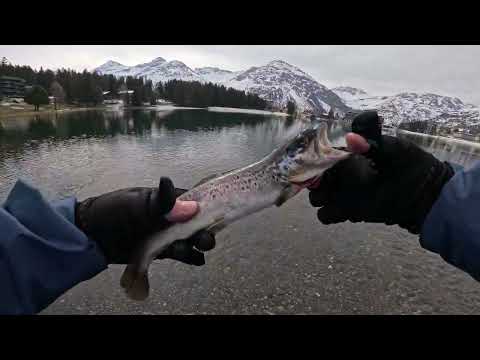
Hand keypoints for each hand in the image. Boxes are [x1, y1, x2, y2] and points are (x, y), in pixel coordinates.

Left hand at [75, 177, 214, 264]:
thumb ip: (162, 205)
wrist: (89, 236)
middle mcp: (169, 216)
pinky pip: (179, 253)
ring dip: (195, 244)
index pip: (193, 199)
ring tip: (192, 250)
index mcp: (166, 200)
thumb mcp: (135, 204)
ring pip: (188, 239)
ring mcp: (165, 234)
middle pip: (194, 222)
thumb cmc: (112, 212)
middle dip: (203, 230)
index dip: (206, 206)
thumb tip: (189, 203)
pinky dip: (190, 257)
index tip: (218, 213)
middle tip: (205, 239)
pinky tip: (198, 260)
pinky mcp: (159, 251)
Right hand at [308, 111, 454, 233]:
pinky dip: (330, 213)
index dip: (315, 159)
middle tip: (328, 184)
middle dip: (314, 181)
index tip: (317, 164)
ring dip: (321, 198)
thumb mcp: (395, 151)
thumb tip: (350, 137)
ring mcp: (343, 194)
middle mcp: (342, 174)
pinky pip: (326, 215)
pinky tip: (348, 210)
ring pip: (316, 198)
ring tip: (338, 197)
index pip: (322, 155)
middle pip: (314, 177)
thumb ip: (373, 144)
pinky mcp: (347, 212)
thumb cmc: (412, 167)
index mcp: (350, 156)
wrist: (427, 197)